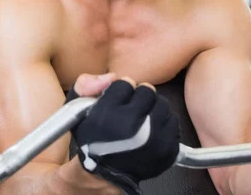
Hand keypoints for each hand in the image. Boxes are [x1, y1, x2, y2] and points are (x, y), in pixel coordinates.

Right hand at [66, 76, 179, 194]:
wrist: (106, 173)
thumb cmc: (92, 139)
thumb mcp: (77, 110)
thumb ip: (86, 85)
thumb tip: (111, 76)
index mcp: (109, 115)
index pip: (125, 83)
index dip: (120, 90)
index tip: (117, 100)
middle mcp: (133, 127)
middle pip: (147, 91)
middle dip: (139, 97)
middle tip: (132, 108)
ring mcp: (154, 139)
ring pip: (162, 104)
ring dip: (152, 108)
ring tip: (142, 118)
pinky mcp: (168, 148)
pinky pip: (173, 121)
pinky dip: (163, 123)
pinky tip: (152, 129)